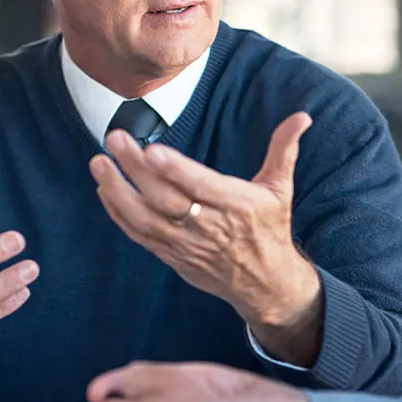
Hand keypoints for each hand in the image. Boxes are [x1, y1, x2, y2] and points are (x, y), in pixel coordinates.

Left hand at [89, 113, 322, 357]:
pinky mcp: (174, 257)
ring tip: (98, 163)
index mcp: (238, 206)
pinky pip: (141, 236)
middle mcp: (210, 227)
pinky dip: (120, 214)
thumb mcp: (281, 189)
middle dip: (136, 169)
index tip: (153, 150)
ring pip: (147, 219)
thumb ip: (284, 149)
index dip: (176, 170)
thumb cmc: (271, 229)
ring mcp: (188, 245)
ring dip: (119, 191)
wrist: (266, 284)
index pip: (202, 186)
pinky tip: (105, 190)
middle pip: (167, 199)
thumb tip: (303, 117)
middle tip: (114, 139)